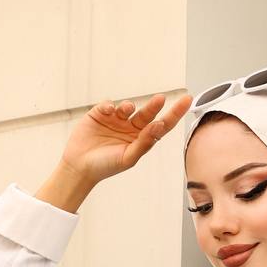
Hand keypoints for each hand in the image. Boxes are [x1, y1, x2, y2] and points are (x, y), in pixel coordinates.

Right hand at [60, 91, 194, 186]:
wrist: (79, 167)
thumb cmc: (106, 166)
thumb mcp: (128, 158)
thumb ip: (144, 143)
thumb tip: (159, 126)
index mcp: (141, 139)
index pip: (162, 125)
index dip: (175, 113)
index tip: (187, 100)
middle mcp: (131, 128)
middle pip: (147, 113)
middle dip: (154, 106)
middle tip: (160, 99)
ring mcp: (116, 120)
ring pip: (127, 107)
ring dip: (129, 106)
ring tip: (126, 110)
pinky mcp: (100, 114)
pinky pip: (109, 104)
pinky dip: (110, 105)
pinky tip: (109, 111)